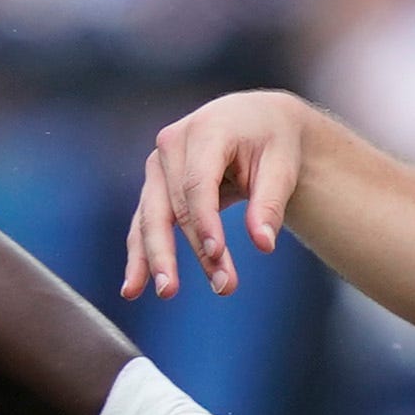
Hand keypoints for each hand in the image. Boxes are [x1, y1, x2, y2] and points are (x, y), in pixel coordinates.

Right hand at [124, 89, 318, 299]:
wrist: (256, 121)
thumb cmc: (273, 142)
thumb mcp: (282, 167)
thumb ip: (270, 204)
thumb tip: (264, 245)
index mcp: (206, 130)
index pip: (198, 184)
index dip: (206, 223)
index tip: (219, 257)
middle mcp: (172, 145)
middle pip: (174, 206)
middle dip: (194, 250)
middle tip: (216, 286)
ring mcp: (158, 166)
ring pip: (152, 218)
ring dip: (158, 259)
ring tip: (167, 293)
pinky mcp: (155, 186)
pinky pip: (144, 223)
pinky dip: (140, 255)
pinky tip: (133, 288)